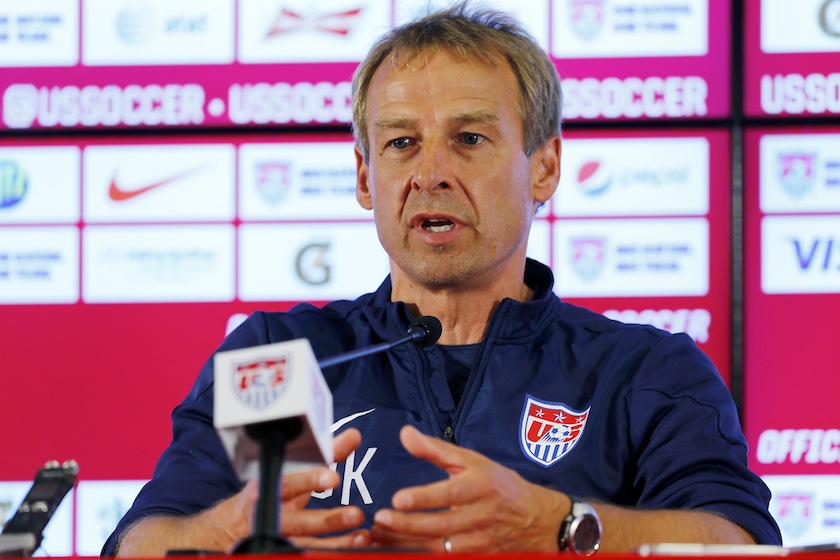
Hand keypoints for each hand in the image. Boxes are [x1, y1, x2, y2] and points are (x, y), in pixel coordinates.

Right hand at [279, 428, 370, 548]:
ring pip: (306, 546)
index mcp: (269, 490)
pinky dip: (330, 554)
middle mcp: (269, 518)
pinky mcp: (279, 553)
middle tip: (356, 514)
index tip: (333, 478)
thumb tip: (354, 436)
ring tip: (362, 538)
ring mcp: (275, 541)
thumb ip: (324, 456)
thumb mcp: (290, 474)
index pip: (289, 484)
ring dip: (336, 544)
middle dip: (329, 520)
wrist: (231, 528)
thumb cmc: (269, 494)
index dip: (309, 481)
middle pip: (299, 522)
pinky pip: (306, 556)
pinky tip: (352, 551)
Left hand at [371, 425, 567, 551]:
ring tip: (381, 537)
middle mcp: (481, 516)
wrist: (539, 520)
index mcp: (481, 487)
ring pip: (440, 549)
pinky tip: (399, 552)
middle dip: (408, 525)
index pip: (451, 494)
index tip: (398, 499)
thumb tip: (405, 434)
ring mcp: (481, 543)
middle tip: (381, 520)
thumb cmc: (500, 486)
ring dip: (408, 544)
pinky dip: (422, 557)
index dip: (425, 498)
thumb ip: (436, 449)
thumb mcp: (473, 461)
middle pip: (442, 526)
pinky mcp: (479, 559)